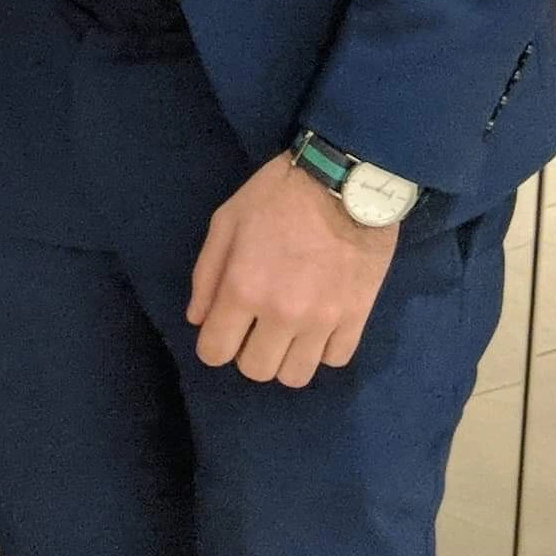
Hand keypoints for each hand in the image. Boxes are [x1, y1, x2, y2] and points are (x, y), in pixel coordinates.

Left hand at [184, 154, 398, 387]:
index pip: (215, 353)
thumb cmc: (278, 194)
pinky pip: (334, 360)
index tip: (223, 331)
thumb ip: (206, 274)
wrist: (346, 180)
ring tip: (287, 332)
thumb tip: (198, 320)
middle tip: (255, 328)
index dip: (214, 345)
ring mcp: (323, 320)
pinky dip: (322, 350)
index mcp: (243, 288)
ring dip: (285, 357)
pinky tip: (317, 327)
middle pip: (256, 370)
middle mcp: (281, 313)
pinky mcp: (357, 318)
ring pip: (296, 376)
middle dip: (248, 353)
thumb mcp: (226, 221)